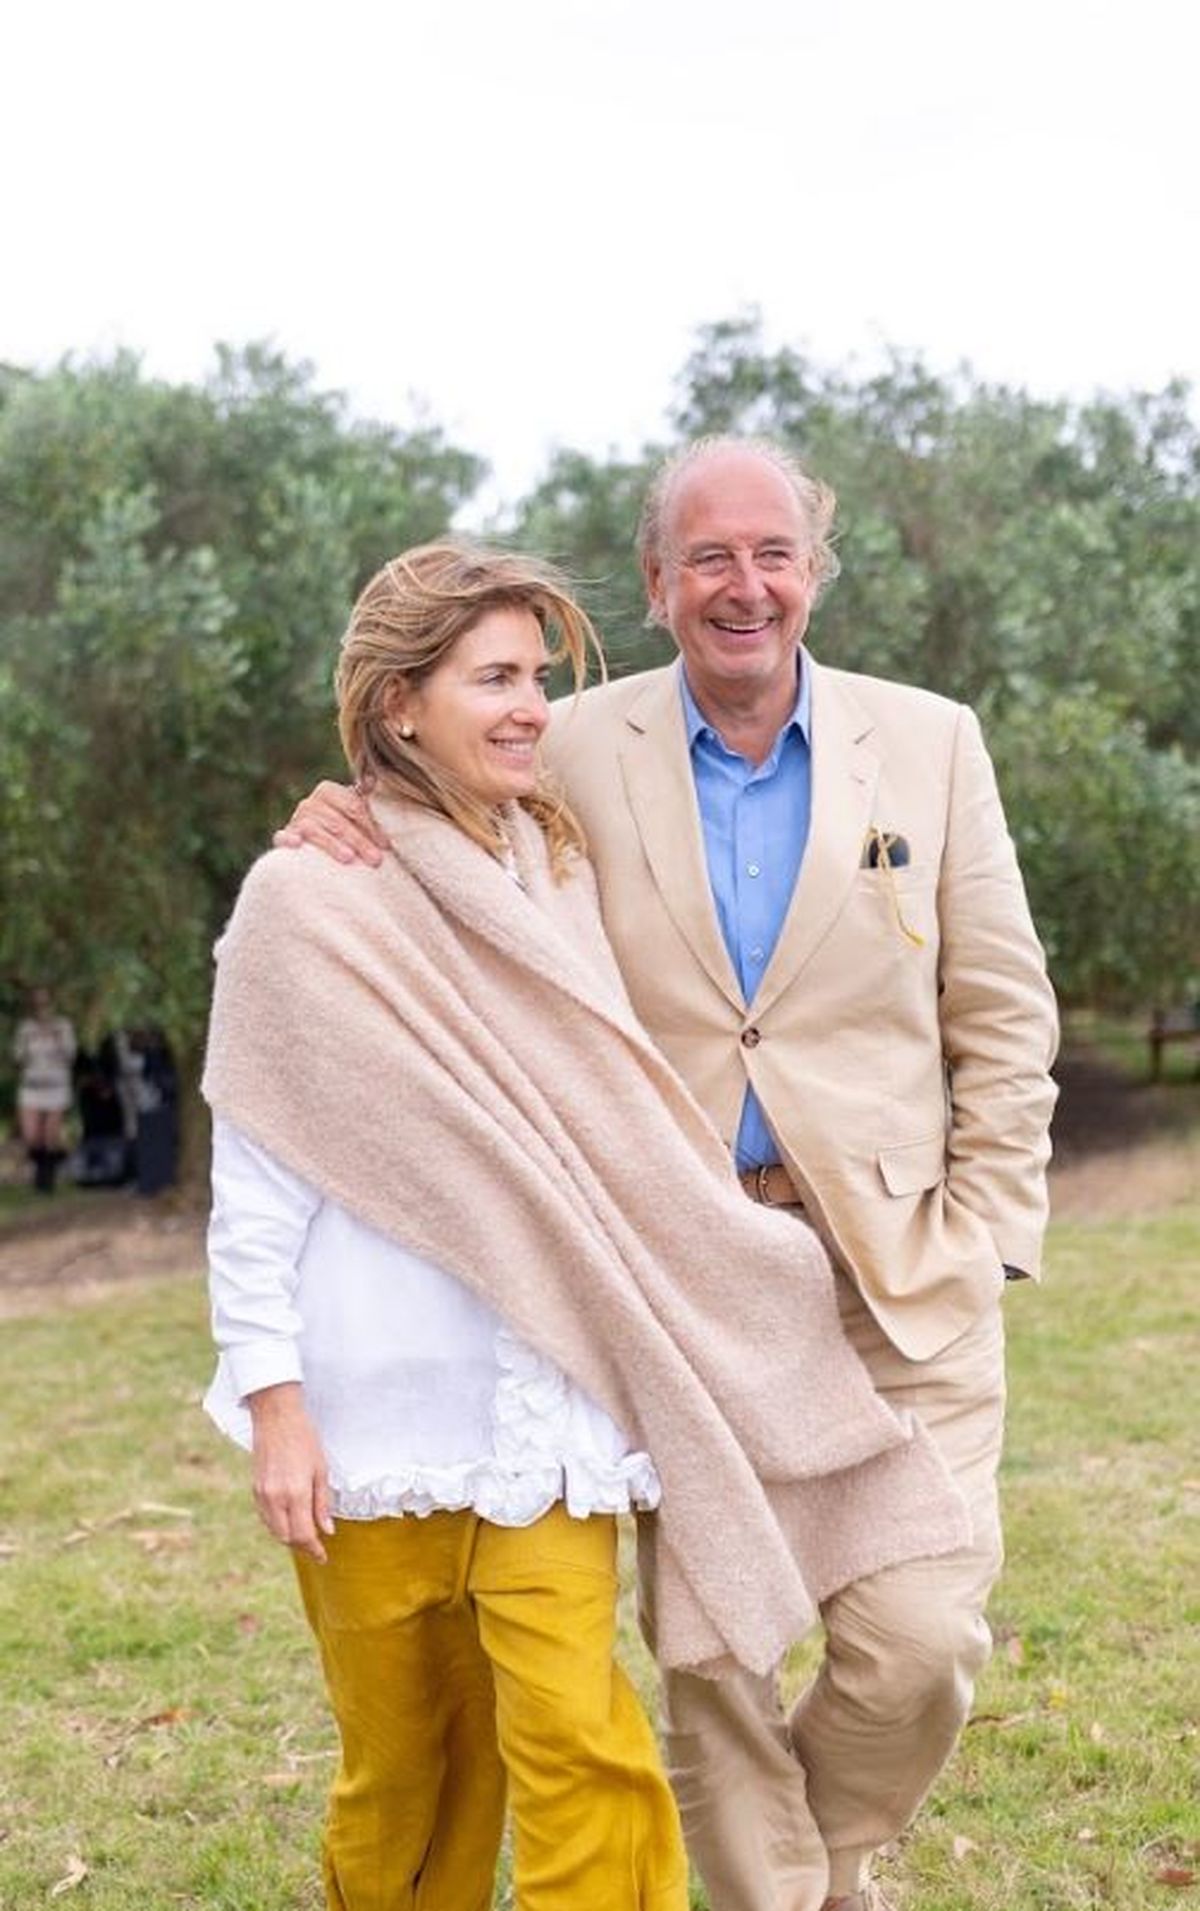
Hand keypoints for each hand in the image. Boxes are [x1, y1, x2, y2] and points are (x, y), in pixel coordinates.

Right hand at [247, 1383, 334, 1561]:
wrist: (276, 1417)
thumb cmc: (304, 1439)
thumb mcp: (321, 1469)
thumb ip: (322, 1503)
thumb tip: (327, 1530)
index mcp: (295, 1493)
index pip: (303, 1534)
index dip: (313, 1550)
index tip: (323, 1557)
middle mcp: (276, 1498)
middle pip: (286, 1537)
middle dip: (302, 1546)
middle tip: (316, 1548)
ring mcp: (262, 1494)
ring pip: (274, 1530)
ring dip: (289, 1537)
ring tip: (305, 1536)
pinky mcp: (255, 1489)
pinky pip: (266, 1517)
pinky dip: (278, 1525)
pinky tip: (290, 1521)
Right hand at [273, 780, 385, 865]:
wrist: (322, 842)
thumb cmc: (346, 828)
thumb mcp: (357, 813)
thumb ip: (366, 799)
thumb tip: (372, 780)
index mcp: (328, 791)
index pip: (352, 806)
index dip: (371, 825)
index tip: (385, 845)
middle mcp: (310, 803)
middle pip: (336, 820)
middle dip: (358, 840)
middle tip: (375, 859)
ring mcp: (296, 820)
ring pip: (314, 829)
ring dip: (331, 843)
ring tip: (349, 858)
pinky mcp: (284, 838)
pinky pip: (282, 836)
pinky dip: (287, 838)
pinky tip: (297, 844)